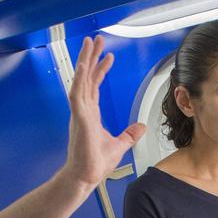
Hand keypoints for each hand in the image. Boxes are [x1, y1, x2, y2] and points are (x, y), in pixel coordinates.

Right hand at [65, 36, 144, 187]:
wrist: (86, 177)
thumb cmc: (95, 164)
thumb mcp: (119, 145)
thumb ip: (129, 135)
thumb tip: (140, 127)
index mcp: (91, 114)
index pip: (95, 86)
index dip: (100, 70)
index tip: (108, 57)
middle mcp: (83, 110)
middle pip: (86, 77)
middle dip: (91, 57)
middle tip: (96, 40)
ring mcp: (79, 113)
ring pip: (81, 80)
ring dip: (84, 61)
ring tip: (89, 44)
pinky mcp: (78, 118)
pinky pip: (77, 94)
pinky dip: (79, 79)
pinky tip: (81, 66)